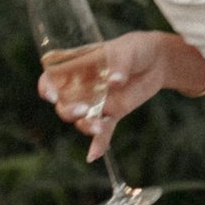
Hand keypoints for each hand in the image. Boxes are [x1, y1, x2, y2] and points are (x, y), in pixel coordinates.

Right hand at [38, 29, 204, 162]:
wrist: (158, 61)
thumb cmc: (136, 49)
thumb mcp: (128, 50)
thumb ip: (120, 64)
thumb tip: (115, 82)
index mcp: (77, 67)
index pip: (52, 78)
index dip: (47, 87)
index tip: (51, 95)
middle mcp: (82, 87)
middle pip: (64, 104)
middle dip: (68, 111)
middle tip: (83, 110)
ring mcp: (96, 102)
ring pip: (82, 120)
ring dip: (86, 125)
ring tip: (98, 127)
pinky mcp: (113, 113)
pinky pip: (103, 131)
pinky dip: (99, 144)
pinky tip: (94, 155)